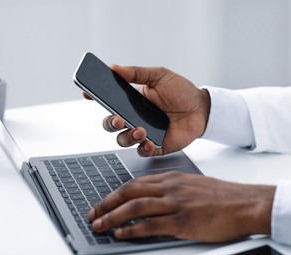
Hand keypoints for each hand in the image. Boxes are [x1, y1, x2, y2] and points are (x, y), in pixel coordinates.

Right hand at [85, 65, 209, 156]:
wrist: (202, 109)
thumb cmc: (182, 92)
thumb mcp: (160, 76)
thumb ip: (137, 73)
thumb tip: (114, 67)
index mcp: (133, 101)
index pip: (109, 101)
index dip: (96, 98)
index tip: (88, 94)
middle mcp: (135, 118)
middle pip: (111, 125)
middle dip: (110, 124)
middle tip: (119, 120)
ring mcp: (145, 133)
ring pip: (124, 140)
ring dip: (128, 136)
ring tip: (140, 129)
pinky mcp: (157, 146)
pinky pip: (143, 151)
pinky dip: (143, 148)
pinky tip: (149, 142)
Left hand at [87, 172, 274, 241]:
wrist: (245, 203)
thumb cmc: (222, 196)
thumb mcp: (193, 186)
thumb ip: (172, 190)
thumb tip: (153, 201)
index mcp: (173, 178)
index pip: (135, 183)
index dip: (115, 194)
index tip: (103, 202)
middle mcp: (171, 188)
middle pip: (130, 192)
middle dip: (107, 203)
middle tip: (93, 214)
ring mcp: (177, 203)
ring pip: (136, 206)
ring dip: (113, 216)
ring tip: (99, 225)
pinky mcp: (183, 221)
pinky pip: (151, 224)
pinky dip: (133, 229)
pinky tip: (122, 233)